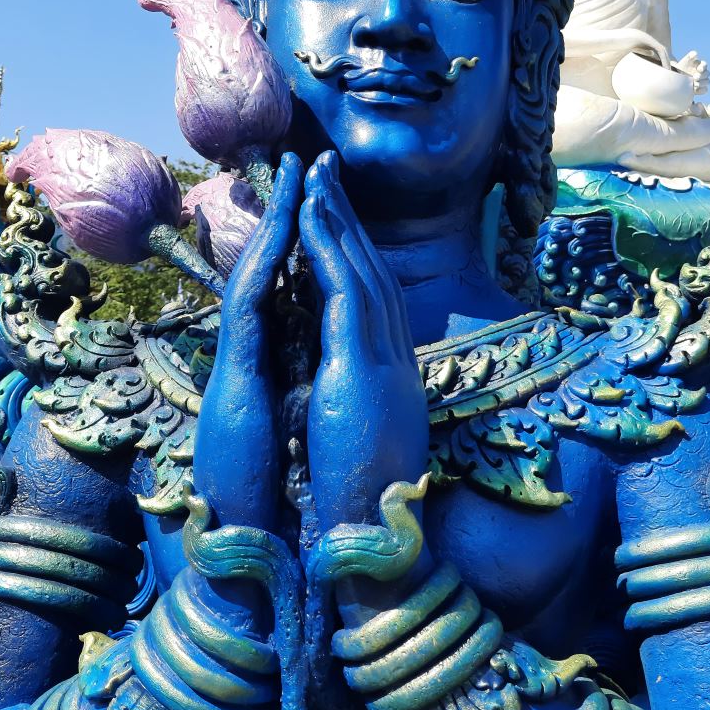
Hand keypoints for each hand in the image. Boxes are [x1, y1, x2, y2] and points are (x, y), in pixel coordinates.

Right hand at [193, 152, 303, 530]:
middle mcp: (257, 349)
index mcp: (279, 357)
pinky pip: (249, 309)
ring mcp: (241, 360)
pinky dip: (265, 270)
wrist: (250, 536)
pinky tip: (279, 237)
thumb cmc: (275, 488)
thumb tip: (325, 359)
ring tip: (292, 172)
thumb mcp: (302, 420)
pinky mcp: (234, 377)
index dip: (311, 240)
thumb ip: (307, 381)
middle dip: (293, 210)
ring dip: (275, 221)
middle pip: (275, 264)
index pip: (297, 284)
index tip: (327, 199)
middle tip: (307, 158)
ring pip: (258, 273)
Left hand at [297, 152, 427, 526]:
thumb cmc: (363, 505)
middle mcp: (397, 360)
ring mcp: (385, 360)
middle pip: (375, 272)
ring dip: (339, 220)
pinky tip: (312, 219)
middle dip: (350, 220)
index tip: (335, 219)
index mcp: (393, 378)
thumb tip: (348, 390)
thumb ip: (359, 406)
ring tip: (317, 176)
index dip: (355, 254)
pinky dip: (329, 252)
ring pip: (362, 270)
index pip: (375, 301)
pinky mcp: (363, 367)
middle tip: (328, 171)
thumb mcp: (363, 441)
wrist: (373, 538)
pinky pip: (344, 292)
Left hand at [675, 50, 709, 94]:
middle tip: (694, 77)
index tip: (699, 69)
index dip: (703, 67)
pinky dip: (702, 90)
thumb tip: (695, 54)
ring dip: (702, 83)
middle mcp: (702, 73)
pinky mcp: (700, 89)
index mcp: (699, 65)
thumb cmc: (680, 68)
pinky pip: (705, 90)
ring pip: (707, 81)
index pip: (704, 65)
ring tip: (694, 84)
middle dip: (702, 76)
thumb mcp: (684, 62)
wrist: (675, 79)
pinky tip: (696, 90)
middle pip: (707, 74)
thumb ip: (689, 56)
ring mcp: (702, 81)